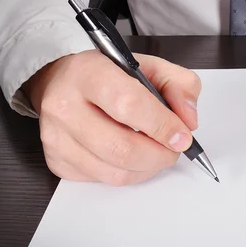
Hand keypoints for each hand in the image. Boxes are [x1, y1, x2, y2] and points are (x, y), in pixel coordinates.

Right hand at [23, 50, 200, 185]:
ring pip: (115, 172)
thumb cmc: (105, 75)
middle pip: (122, 147)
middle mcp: (65, 106)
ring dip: (148, 168)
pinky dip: (129, 174)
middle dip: (159, 154)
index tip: (182, 135)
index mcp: (88, 73)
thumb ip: (178, 85)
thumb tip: (188, 120)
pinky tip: (134, 157)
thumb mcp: (147, 65)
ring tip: (157, 152)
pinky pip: (103, 180)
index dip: (162, 125)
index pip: (129, 104)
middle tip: (174, 149)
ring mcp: (57, 137)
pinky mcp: (58, 161)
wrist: (60, 83)